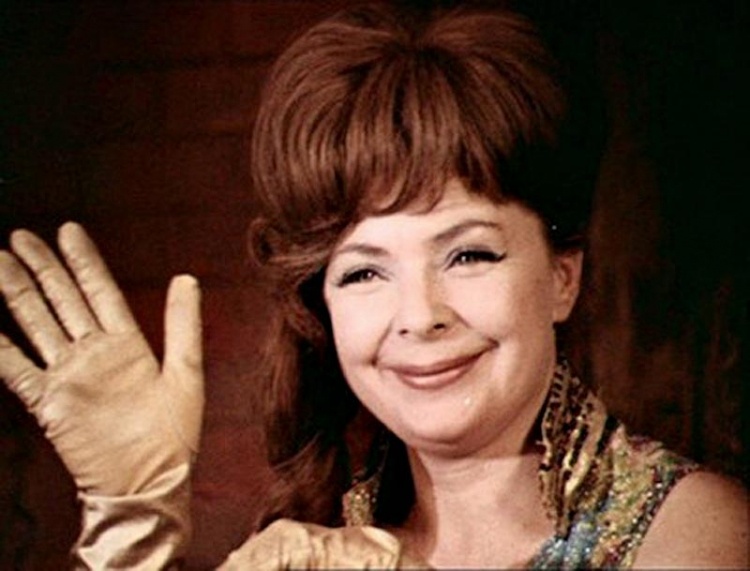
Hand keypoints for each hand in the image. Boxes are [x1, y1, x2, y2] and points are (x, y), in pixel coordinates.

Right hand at [0, 222, 203, 495]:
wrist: (148, 482)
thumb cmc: (175, 434)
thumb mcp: (186, 372)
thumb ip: (183, 324)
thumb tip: (187, 276)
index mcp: (128, 344)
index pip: (100, 291)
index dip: (84, 261)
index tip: (68, 230)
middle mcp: (95, 353)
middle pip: (63, 300)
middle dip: (43, 268)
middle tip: (19, 236)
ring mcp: (69, 375)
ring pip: (37, 324)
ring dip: (17, 294)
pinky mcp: (50, 403)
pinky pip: (18, 369)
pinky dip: (0, 349)